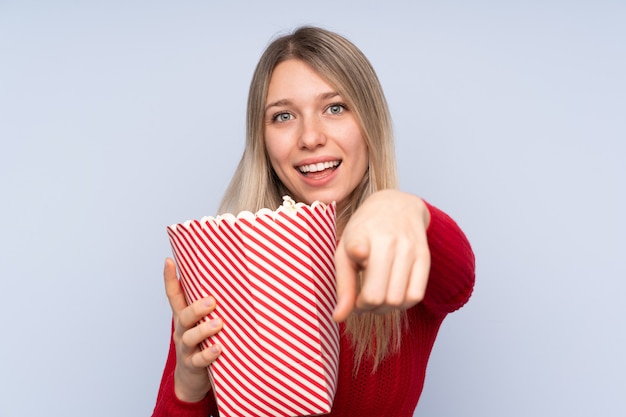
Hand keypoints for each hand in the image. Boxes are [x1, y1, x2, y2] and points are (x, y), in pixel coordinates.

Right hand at [164, 257, 222, 401]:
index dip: (169, 278)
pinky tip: (218, 348)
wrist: (191, 380)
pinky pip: (199, 360)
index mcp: (184, 317)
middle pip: (184, 316)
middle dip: (197, 307)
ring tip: (218, 324)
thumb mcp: (202, 323)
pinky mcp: (193, 365)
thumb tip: (232, 280)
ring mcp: (186, 349)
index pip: (174, 295)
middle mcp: (182, 331)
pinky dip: (208, 354)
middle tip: (212, 301)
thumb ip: (211, 307)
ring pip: (190, 338)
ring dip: (204, 330)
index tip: (169, 261)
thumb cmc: (203, 344)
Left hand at [333, 190, 430, 321]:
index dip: (353, 284)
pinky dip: (403, 304)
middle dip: (366, 307)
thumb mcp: (344, 252)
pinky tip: (393, 296)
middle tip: (361, 302)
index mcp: (361, 235)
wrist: (396, 205)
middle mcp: (387, 240)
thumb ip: (342, 286)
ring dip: (384, 309)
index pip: (356, 257)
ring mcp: (409, 248)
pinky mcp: (424, 256)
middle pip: (377, 296)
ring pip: (398, 300)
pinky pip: (416, 295)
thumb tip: (339, 318)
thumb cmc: (364, 232)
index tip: (351, 288)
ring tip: (376, 299)